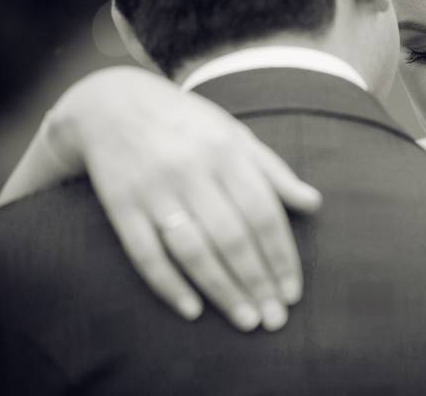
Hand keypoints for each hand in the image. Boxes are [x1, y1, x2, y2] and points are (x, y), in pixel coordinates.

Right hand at [41, 67, 321, 330]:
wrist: (111, 104)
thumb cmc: (187, 124)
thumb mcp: (234, 134)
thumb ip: (273, 171)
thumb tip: (314, 204)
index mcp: (226, 151)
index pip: (263, 213)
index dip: (281, 256)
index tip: (293, 292)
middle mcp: (192, 170)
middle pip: (232, 237)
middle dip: (258, 282)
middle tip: (275, 320)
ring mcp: (154, 189)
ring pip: (193, 250)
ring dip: (223, 290)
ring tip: (246, 321)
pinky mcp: (120, 206)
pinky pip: (145, 253)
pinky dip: (169, 285)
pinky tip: (193, 311)